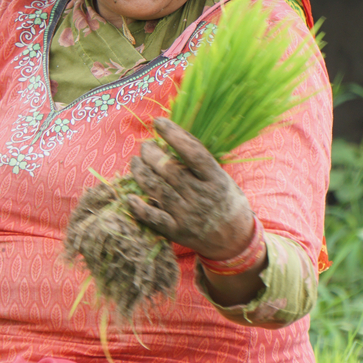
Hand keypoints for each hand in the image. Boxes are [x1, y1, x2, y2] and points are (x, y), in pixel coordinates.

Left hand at [126, 118, 255, 260]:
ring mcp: (188, 215)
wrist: (233, 239)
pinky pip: (153, 218)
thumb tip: (172, 135)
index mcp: (216, 179)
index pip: (194, 153)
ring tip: (135, 161)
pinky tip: (129, 196)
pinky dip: (139, 207)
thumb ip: (199, 161)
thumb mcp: (222, 177)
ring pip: (157, 189)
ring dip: (141, 173)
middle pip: (170, 170)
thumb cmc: (224, 200)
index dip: (174, 135)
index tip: (159, 122)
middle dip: (152, 153)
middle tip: (145, 146)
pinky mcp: (177, 231)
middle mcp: (202, 196)